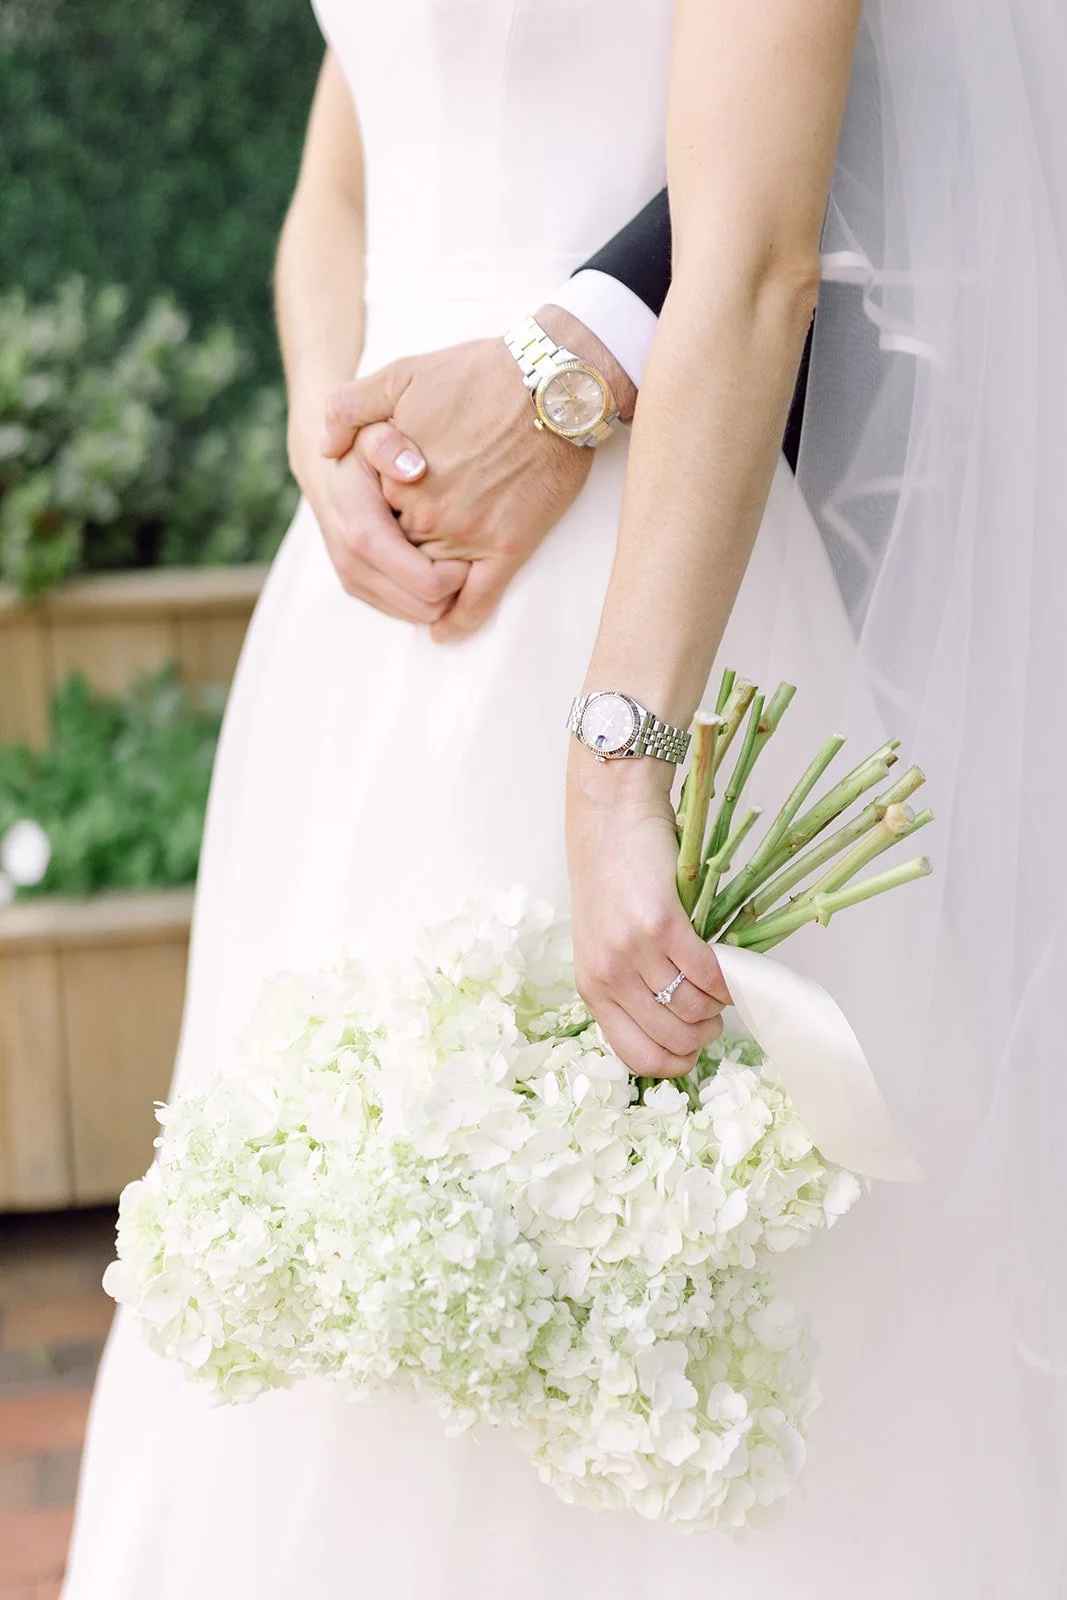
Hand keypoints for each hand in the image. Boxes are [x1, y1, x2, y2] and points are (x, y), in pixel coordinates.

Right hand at [292, 422, 470, 625]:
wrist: (332, 473)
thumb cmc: (363, 452)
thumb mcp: (372, 433)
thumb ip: (388, 443)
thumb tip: (412, 468)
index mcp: (361, 531)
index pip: (424, 581)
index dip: (457, 577)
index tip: (474, 553)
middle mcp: (352, 564)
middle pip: (423, 608)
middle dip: (455, 591)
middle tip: (472, 559)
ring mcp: (354, 581)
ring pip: (416, 616)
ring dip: (443, 597)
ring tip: (456, 560)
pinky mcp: (360, 590)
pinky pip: (406, 612)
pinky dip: (427, 597)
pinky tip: (437, 565)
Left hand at [320, 307, 635, 642]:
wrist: (551, 382)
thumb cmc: (480, 373)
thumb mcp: (401, 375)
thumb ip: (352, 408)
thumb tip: (323, 448)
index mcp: (393, 479)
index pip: (370, 519)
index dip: (382, 516)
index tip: (394, 508)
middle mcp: (426, 513)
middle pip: (400, 552)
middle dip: (403, 551)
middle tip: (420, 538)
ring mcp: (468, 534)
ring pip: (434, 580)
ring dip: (429, 584)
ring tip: (431, 580)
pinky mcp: (508, 548)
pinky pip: (477, 601)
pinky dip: (459, 621)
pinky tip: (445, 631)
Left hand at [566, 755, 729, 1077]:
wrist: (612, 818)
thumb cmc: (613, 881)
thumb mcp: (605, 945)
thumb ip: (630, 988)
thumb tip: (681, 1032)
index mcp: (591, 990)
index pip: (638, 1057)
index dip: (676, 1062)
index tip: (695, 1047)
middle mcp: (607, 977)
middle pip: (674, 1040)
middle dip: (705, 1032)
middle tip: (713, 1008)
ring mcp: (632, 953)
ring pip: (696, 1011)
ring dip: (719, 1004)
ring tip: (718, 980)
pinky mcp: (660, 925)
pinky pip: (708, 975)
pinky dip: (727, 978)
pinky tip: (727, 963)